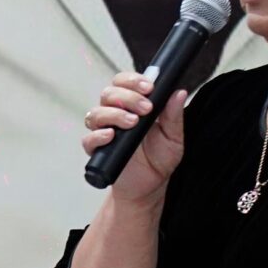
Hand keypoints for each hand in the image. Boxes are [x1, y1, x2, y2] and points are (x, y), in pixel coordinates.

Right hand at [82, 74, 188, 200]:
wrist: (151, 186)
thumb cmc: (160, 159)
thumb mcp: (173, 137)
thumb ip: (174, 115)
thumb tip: (178, 93)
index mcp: (132, 106)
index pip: (124, 83)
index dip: (132, 80)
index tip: (149, 87)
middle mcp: (115, 115)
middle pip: (108, 94)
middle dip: (127, 97)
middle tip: (146, 108)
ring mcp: (104, 132)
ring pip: (96, 113)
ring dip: (114, 114)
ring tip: (133, 123)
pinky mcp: (97, 150)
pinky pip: (88, 139)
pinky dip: (98, 135)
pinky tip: (111, 136)